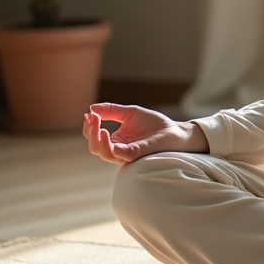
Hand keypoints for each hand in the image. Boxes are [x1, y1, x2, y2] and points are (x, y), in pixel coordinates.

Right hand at [83, 102, 208, 163]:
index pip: (95, 137)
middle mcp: (119, 149)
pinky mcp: (137, 155)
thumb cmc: (154, 124)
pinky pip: (119, 155)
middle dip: (91, 132)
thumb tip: (91, 108)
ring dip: (97, 139)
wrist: (175, 131)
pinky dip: (110, 146)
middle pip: (95, 147)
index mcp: (116, 140)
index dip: (89, 126)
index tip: (88, 114)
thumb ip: (112, 110)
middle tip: (92, 118)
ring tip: (98, 124)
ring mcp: (127, 154)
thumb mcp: (130, 113)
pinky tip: (107, 133)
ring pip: (104, 153)